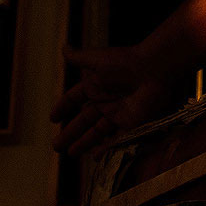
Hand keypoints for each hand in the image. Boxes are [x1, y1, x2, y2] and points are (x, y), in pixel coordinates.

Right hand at [50, 46, 177, 155]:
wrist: (153, 71)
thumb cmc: (125, 63)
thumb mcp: (97, 59)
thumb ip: (78, 57)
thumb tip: (63, 47)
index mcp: (95, 85)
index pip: (74, 99)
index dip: (63, 108)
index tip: (53, 118)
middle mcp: (104, 101)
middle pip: (83, 120)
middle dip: (70, 133)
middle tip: (56, 146)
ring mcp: (117, 114)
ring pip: (96, 132)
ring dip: (83, 143)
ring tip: (70, 154)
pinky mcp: (130, 124)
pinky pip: (116, 139)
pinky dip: (106, 148)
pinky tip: (95, 157)